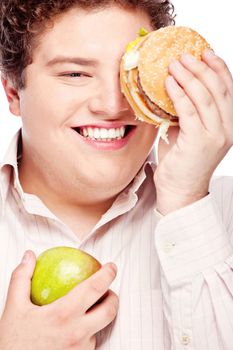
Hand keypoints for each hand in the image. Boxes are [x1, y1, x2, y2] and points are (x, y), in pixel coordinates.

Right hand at [0, 251, 117, 349]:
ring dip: (100, 316)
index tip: (111, 267)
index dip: (107, 274)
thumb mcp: (14, 308)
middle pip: (109, 311)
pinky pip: (91, 344)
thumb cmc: (13, 342)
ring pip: (101, 329)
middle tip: (108, 289)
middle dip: (113, 297)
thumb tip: (29, 256)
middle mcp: (76, 333)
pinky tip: (79, 327)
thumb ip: (21, 278)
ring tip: (92, 308)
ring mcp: (80, 349)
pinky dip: (89, 332)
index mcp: (63, 314)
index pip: (94, 288)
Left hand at [154, 49, 232, 214]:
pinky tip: (168, 83)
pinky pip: (188, 110)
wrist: (180, 191)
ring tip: (173, 64)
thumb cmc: (181, 161)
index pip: (228, 89)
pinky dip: (178, 93)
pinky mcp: (200, 141)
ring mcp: (216, 135)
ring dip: (188, 76)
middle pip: (218, 89)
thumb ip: (187, 112)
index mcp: (228, 124)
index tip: (204, 52)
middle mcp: (227, 128)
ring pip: (204, 97)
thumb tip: (174, 87)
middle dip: (201, 68)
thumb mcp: (188, 132)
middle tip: (184, 55)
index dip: (218, 68)